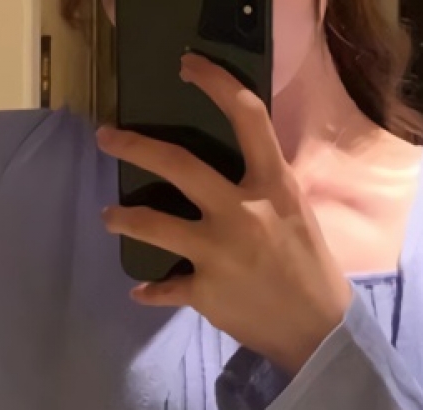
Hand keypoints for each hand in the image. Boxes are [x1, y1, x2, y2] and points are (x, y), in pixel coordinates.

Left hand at [97, 52, 351, 374]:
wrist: (316, 328)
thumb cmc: (310, 267)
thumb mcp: (295, 213)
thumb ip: (263, 188)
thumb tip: (232, 169)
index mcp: (272, 186)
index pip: (247, 118)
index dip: (215, 83)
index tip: (188, 67)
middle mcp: (241, 213)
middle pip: (178, 165)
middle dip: (135, 147)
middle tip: (106, 138)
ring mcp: (218, 253)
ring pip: (154, 225)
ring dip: (125, 218)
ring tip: (110, 217)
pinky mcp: (204, 291)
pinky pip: (165, 288)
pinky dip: (151, 291)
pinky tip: (141, 292)